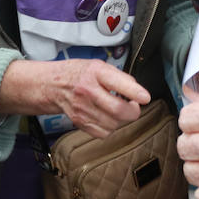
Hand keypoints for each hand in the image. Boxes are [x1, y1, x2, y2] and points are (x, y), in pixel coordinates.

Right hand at [0, 58, 149, 138]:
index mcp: (95, 73)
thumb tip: (137, 91)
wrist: (52, 85)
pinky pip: (104, 133)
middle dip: (133, 111)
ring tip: (117, 109)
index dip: (135, 92)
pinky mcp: (80, 122)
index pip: (118, 83)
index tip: (145, 97)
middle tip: (133, 105)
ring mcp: (83, 109)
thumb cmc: (79, 74)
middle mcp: (88, 91)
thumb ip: (119, 77)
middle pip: (119, 110)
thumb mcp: (98, 66)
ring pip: (114, 124)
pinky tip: (107, 117)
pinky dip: (110, 127)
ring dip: (121, 119)